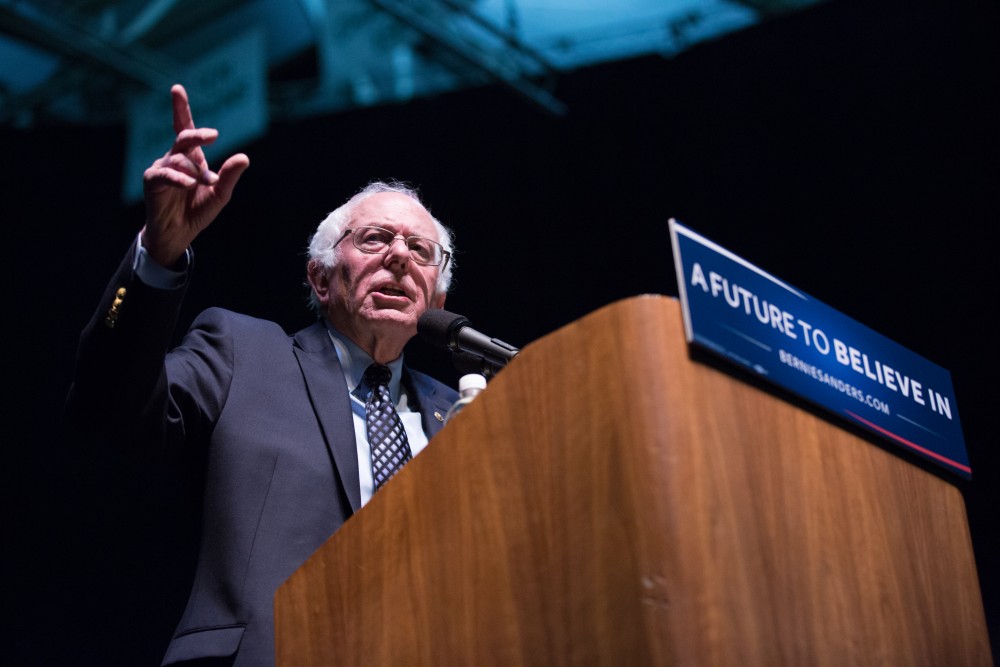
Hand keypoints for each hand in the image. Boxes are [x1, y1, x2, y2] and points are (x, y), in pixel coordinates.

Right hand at [141, 84, 249, 266]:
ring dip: (195, 171)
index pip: (185, 129)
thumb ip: (230, 176)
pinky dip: (178, 178)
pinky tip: (188, 183)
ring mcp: (161, 169)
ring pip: (178, 159)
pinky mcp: (152, 182)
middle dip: (196, 134)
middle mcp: (174, 159)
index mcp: (191, 158)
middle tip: (214, 136)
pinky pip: (164, 174)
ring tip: (206, 183)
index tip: (177, 89)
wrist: (179, 233)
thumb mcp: (220, 194)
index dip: (181, 109)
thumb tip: (244, 157)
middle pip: (183, 138)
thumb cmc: (197, 211)